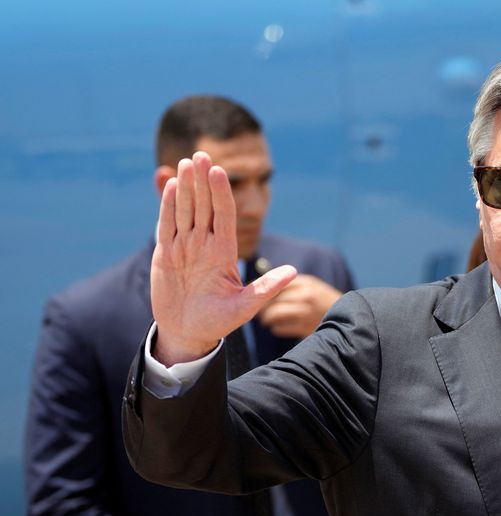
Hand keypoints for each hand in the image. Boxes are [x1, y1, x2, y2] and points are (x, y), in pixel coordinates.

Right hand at [151, 152, 296, 365]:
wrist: (188, 333)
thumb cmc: (218, 321)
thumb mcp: (244, 307)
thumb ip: (266, 289)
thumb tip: (293, 273)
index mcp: (224, 252)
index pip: (224, 216)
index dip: (221, 193)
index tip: (220, 172)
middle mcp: (205, 244)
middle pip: (204, 206)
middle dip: (203, 181)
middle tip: (202, 155)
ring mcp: (185, 246)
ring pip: (185, 210)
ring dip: (186, 187)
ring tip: (187, 163)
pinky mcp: (165, 253)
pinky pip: (166, 224)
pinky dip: (167, 206)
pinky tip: (170, 185)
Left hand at [258, 275, 342, 337]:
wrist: (347, 319)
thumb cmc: (323, 302)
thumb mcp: (312, 286)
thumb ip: (293, 284)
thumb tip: (266, 283)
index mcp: (306, 282)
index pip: (277, 283)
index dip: (263, 289)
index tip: (254, 293)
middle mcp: (306, 295)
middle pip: (273, 298)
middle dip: (262, 304)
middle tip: (257, 308)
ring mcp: (306, 312)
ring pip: (275, 313)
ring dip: (267, 317)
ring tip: (265, 320)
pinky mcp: (305, 328)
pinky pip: (281, 328)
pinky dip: (276, 328)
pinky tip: (276, 327)